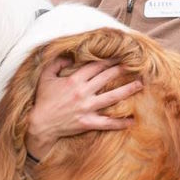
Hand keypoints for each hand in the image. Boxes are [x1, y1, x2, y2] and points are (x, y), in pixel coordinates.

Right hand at [25, 57, 142, 160]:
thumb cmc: (43, 100)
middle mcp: (83, 93)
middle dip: (121, 70)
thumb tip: (69, 56)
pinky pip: (107, 123)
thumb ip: (56, 63)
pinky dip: (120, 123)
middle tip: (135, 64)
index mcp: (74, 80)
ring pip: (111, 97)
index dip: (108, 60)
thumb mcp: (45, 77)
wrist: (40, 124)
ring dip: (127, 90)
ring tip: (140, 84)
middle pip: (106, 78)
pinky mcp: (88, 122)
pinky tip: (132, 120)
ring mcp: (87, 108)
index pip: (95, 67)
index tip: (119, 55)